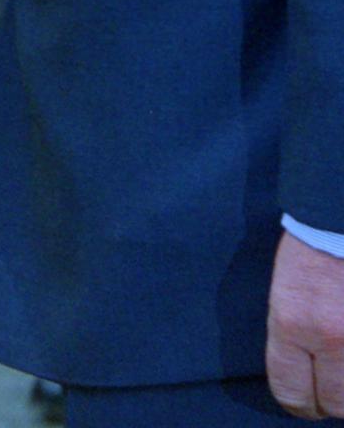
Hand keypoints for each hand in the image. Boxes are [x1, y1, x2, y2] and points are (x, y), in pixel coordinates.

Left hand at [267, 231, 343, 417]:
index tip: (305, 400)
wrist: (338, 219)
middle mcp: (330, 335)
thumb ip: (292, 339)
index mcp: (292, 322)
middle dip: (333, 401)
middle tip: (333, 387)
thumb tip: (304, 381)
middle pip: (335, 404)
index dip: (298, 403)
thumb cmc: (310, 252)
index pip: (290, 391)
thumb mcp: (285, 295)